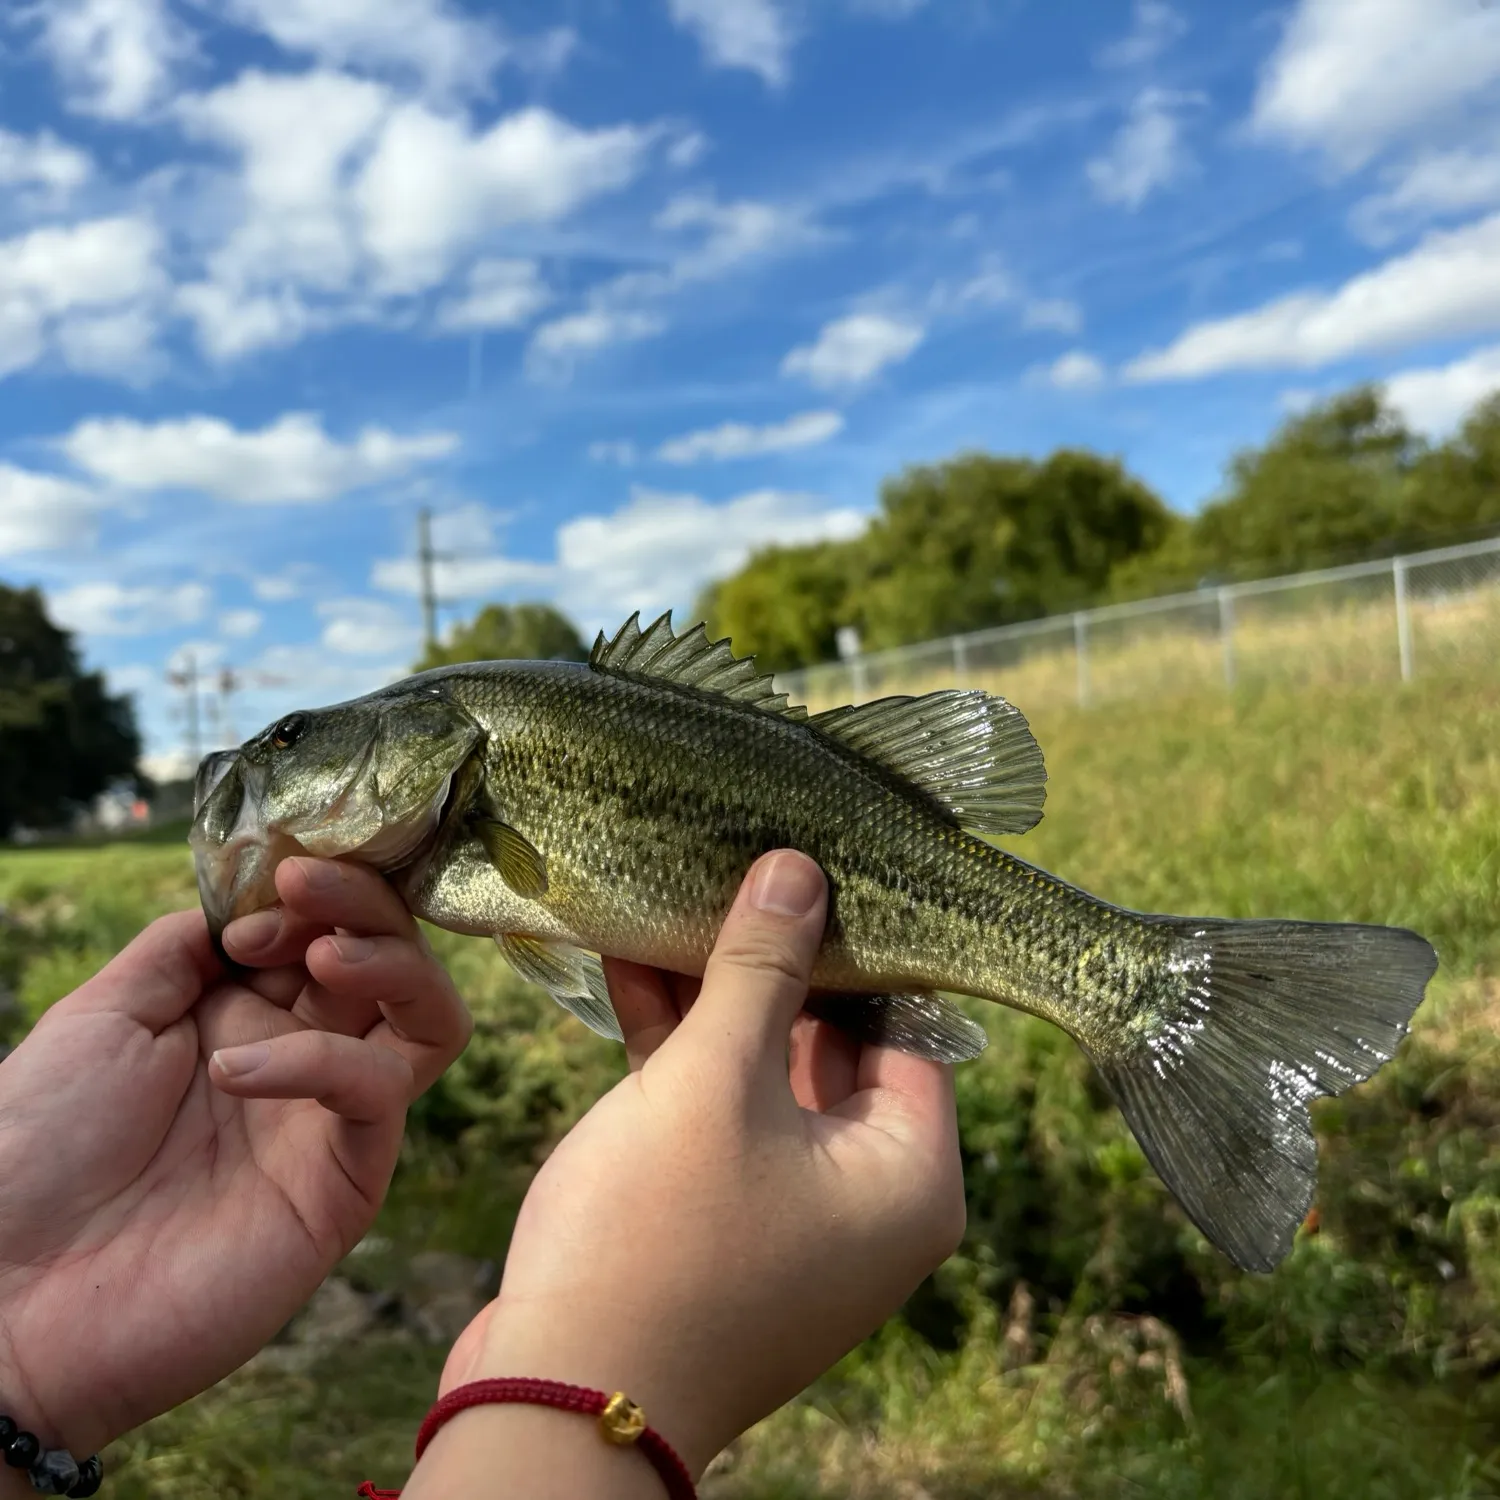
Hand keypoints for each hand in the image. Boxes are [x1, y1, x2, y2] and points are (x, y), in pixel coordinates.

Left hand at [0, 857, 470, 1466]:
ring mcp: (328, 1119)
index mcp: (244, 1014)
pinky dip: (320, 1061)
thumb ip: (185, 948)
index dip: (313, 892)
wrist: (5, 1293)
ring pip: (432, 1023)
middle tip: (304, 888)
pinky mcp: (343, 1182)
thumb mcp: (103, 1014)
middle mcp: (302, 1057)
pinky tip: (234, 1070)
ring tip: (323, 956)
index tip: (263, 888)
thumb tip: (251, 900)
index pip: (330, 928)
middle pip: (395, 959)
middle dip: (365, 903)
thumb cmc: (32, 1153)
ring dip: (395, 966)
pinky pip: (377, 1094)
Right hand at [422, 850, 965, 1485]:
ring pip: (762, 1078)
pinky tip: (630, 968)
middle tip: (738, 865)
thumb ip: (761, 971)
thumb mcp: (715, 1082)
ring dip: (713, 1000)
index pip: (909, 1026)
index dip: (860, 944)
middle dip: (772, 962)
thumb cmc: (656, 1241)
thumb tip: (801, 868)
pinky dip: (680, 1055)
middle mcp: (865, 1203)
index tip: (817, 864)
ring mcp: (790, 1220)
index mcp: (908, 1177)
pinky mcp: (720, 1229)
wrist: (554, 1406)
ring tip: (673, 899)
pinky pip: (716, 1120)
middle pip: (831, 1047)